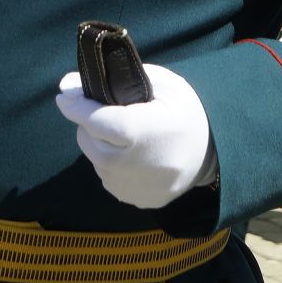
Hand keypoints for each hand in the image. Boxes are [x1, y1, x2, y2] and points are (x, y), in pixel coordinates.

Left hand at [54, 65, 213, 209]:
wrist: (217, 152)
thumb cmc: (186, 111)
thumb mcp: (160, 84)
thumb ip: (114, 81)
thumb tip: (67, 84)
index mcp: (146, 131)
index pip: (98, 121)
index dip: (78, 107)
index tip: (64, 96)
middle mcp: (139, 165)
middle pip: (91, 143)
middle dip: (89, 126)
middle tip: (102, 114)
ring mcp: (139, 188)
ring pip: (96, 163)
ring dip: (98, 146)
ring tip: (121, 135)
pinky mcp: (141, 202)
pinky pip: (108, 181)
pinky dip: (110, 166)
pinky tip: (130, 155)